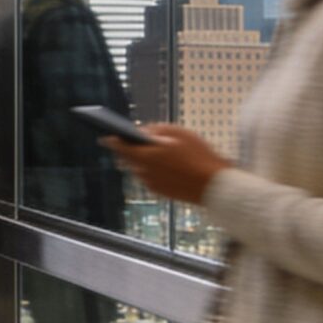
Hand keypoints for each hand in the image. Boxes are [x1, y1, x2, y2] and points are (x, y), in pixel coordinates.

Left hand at [104, 124, 230, 203]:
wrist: (215, 186)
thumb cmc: (198, 156)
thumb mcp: (178, 133)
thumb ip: (156, 130)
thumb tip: (144, 132)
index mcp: (144, 156)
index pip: (120, 147)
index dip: (113, 140)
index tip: (107, 136)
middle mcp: (143, 172)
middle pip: (128, 159)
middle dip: (129, 150)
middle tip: (132, 141)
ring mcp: (151, 184)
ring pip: (140, 169)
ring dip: (143, 160)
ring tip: (152, 151)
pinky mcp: (161, 192)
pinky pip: (151, 178)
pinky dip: (154, 170)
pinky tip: (164, 164)